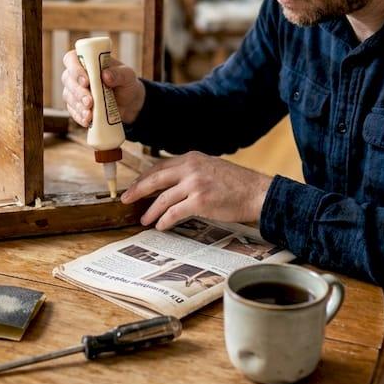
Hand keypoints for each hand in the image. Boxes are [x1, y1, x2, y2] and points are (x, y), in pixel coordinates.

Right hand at [61, 50, 144, 126]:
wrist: (128, 102)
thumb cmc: (125, 83)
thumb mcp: (127, 76)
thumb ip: (118, 74)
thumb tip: (106, 75)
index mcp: (86, 60)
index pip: (71, 59)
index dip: (75, 69)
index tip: (86, 81)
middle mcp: (76, 74)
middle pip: (68, 79)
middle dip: (78, 92)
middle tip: (89, 101)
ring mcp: (74, 90)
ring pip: (68, 96)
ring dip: (78, 106)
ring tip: (90, 114)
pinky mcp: (75, 106)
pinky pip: (72, 111)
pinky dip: (79, 116)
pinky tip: (87, 121)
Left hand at [121, 152, 272, 229]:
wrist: (256, 192)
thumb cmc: (236, 184)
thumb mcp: (210, 167)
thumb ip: (191, 171)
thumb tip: (169, 183)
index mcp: (192, 157)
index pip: (160, 166)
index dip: (144, 177)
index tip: (135, 186)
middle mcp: (191, 168)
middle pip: (155, 179)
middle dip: (138, 190)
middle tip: (126, 199)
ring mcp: (195, 184)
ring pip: (163, 198)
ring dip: (151, 211)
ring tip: (144, 219)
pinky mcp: (200, 201)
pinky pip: (174, 212)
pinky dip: (165, 220)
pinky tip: (161, 225)